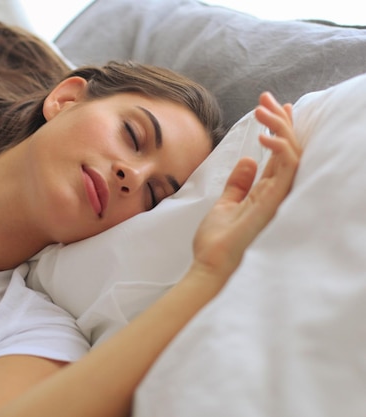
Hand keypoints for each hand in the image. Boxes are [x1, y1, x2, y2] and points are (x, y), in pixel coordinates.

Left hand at [189, 92, 300, 284]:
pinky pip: (288, 169)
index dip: (278, 129)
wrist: (210, 267)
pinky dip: (280, 148)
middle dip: (281, 120)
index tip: (271, 106)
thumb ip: (239, 184)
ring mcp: (279, 198)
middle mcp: (277, 193)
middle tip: (267, 98)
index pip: (279, 155)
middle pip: (289, 149)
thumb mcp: (226, 205)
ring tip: (263, 108)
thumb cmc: (218, 243)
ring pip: (293, 154)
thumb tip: (248, 160)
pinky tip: (264, 136)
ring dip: (280, 128)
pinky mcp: (276, 203)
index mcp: (266, 193)